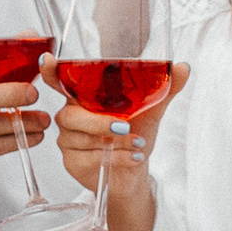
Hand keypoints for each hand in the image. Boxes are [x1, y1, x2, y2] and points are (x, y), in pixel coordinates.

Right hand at [46, 60, 189, 194]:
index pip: (58, 80)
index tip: (48, 61)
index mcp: (83, 97)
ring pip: (81, 139)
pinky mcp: (71, 162)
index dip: (49, 71)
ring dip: (114, 143)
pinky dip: (116, 157)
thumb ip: (164, 89)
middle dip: (98, 122)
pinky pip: (88, 158)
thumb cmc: (136, 134)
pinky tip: (133, 157)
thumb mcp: (151, 110)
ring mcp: (67, 140)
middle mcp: (70, 116)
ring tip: (138, 144)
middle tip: (124, 127)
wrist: (135, 170)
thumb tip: (183, 67)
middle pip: (69, 115)